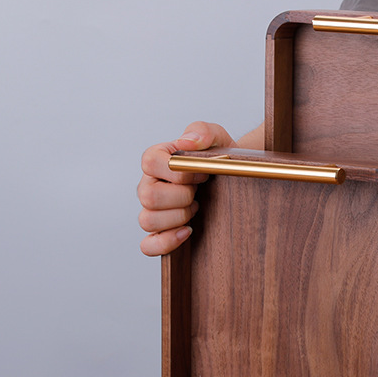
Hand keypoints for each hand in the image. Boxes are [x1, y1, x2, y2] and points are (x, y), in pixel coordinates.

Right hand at [137, 121, 233, 255]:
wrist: (230, 179)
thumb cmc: (218, 159)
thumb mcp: (216, 137)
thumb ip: (202, 131)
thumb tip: (187, 141)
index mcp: (156, 160)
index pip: (150, 163)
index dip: (179, 172)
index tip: (202, 173)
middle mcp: (148, 185)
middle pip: (148, 197)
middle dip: (182, 197)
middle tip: (199, 192)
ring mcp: (152, 210)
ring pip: (148, 220)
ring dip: (178, 216)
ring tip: (196, 208)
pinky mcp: (160, 232)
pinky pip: (148, 245)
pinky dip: (166, 242)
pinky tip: (187, 231)